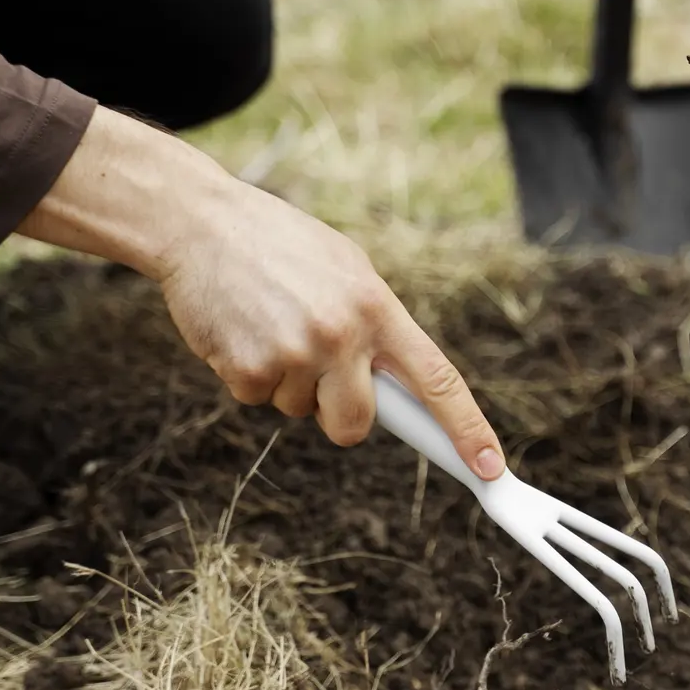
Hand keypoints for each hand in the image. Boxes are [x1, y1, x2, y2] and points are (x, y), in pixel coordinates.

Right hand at [18, 107, 505, 477]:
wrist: (200, 223)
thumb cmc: (278, 245)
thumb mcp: (345, 268)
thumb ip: (374, 324)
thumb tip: (400, 385)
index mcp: (376, 307)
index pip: (436, 380)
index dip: (466, 428)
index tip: (489, 467)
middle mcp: (341, 334)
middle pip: (356, 425)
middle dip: (339, 414)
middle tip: (317, 370)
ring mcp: (293, 354)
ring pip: (299, 411)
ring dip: (286, 381)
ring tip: (270, 323)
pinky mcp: (246, 369)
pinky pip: (256, 399)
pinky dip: (248, 374)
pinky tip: (241, 329)